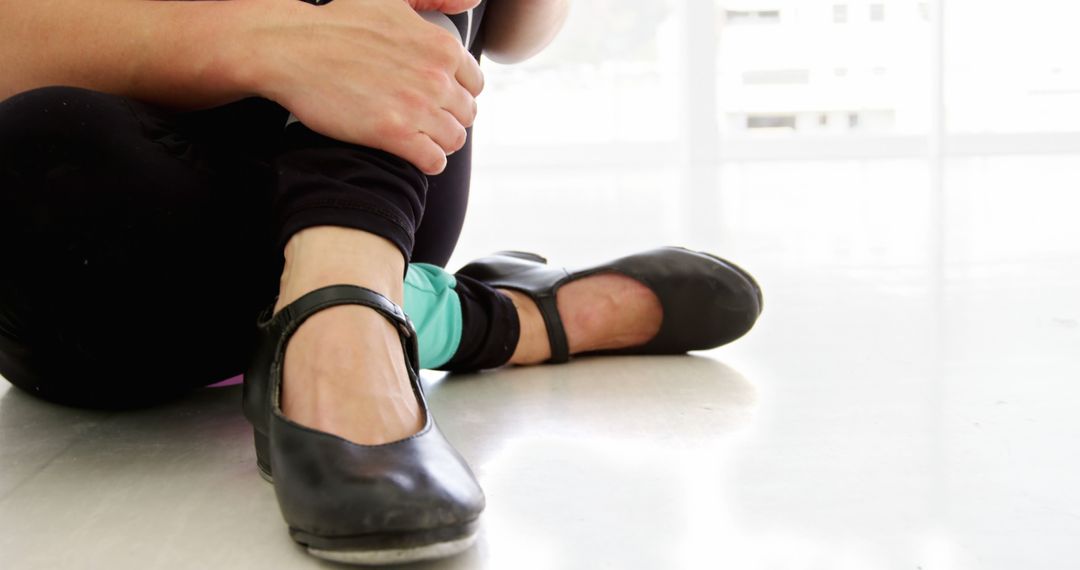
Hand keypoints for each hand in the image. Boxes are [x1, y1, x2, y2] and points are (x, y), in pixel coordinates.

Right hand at [242, 0, 483, 174]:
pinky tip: (414, 153)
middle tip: (424, 118)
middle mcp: (436, 77)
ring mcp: (417, 107)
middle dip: (448, 117)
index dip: (458, 93)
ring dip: (439, 141)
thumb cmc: (337, 22)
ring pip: (453, 139)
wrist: (292, 49)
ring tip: (419, 137)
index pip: (474, 84)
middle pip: (466, 114)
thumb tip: (472, 1)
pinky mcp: (394, 134)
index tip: (440, 98)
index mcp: (441, 46)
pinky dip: (428, 161)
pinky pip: (433, 160)